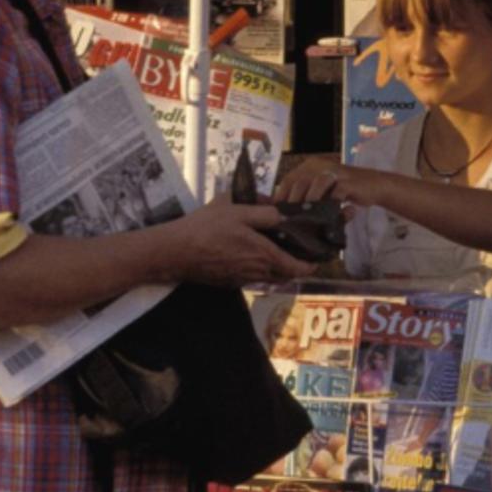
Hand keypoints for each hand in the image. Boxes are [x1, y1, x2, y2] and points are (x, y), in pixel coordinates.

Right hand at [158, 199, 315, 286]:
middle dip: (296, 264)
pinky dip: (260, 268)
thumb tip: (282, 214)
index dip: (311, 264)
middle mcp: (257, 272)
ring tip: (274, 248)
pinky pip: (253, 277)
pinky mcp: (230, 282)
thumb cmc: (206, 228)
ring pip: (270, 277)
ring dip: (277, 266)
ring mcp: (243, 279)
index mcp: (264, 255)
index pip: (298, 268)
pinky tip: (250, 252)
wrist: (174, 252)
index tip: (317, 255)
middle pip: (287, 274)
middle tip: (298, 248)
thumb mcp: (237, 210)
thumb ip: (264, 212)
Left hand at [275, 157, 382, 208]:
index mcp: (310, 165)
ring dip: (309, 201)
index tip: (276, 213)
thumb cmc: (342, 191)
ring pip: (317, 183)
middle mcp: (321, 165)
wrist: (373, 186)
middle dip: (292, 202)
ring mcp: (336, 172)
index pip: (288, 179)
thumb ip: (305, 196)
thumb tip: (283, 211)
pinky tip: (325, 217)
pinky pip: (337, 192)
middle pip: (300, 181)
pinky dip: (330, 204)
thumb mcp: (321, 191)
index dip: (280, 196)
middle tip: (288, 219)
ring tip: (304, 218)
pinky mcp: (349, 182)